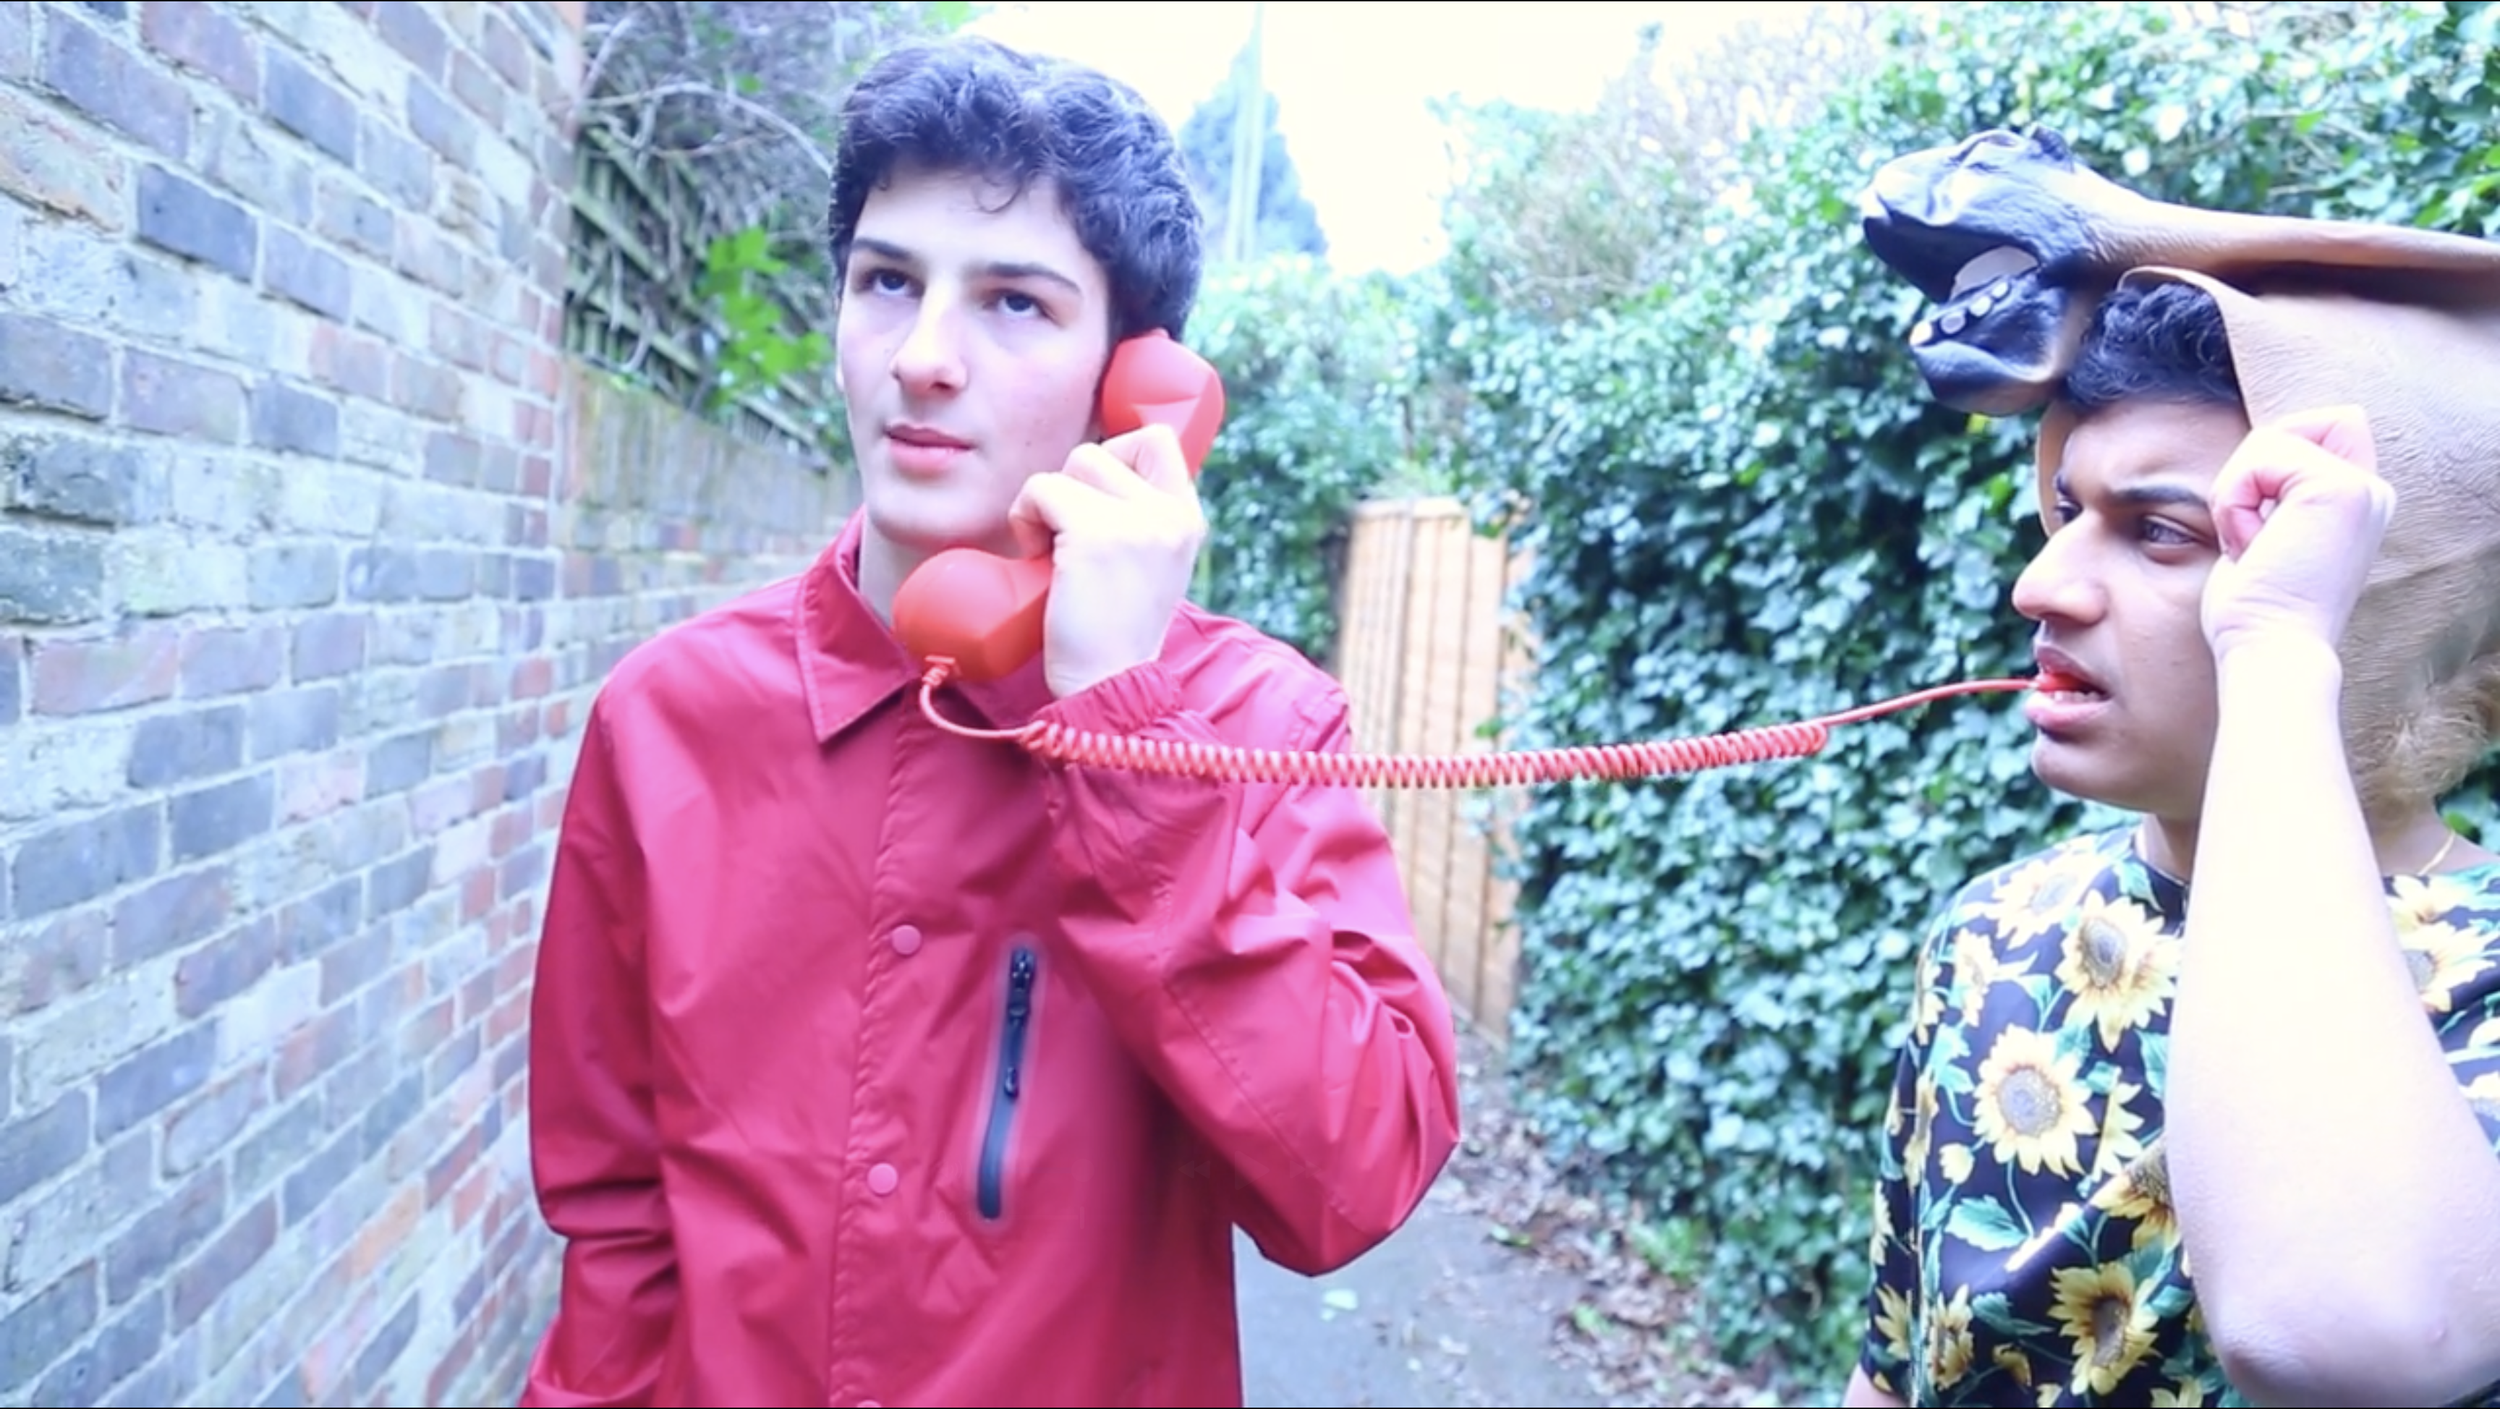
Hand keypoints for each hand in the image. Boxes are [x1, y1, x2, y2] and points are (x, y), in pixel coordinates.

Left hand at [1007, 424, 1206, 698]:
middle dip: (1073, 485)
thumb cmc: (1113, 631)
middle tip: (1069, 537)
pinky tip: (1037, 558)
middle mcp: (1171, 514)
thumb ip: (1143, 521)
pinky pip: (1041, 489)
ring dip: (1046, 501)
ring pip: (1073, 463)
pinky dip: (1025, 517)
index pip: (1158, 439)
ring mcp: (1138, 521)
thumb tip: (1102, 469)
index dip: (1117, 451)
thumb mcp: (1150, 566)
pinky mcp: (1096, 534)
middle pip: (1103, 449)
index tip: (1094, 493)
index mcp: (1188, 519)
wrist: (1108, 686)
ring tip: (1053, 551)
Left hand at [2200, 405, 2394, 663]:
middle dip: (2247, 475)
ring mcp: (2360, 487)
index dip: (2273, 455)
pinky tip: (2251, 545)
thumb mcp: (2265, 537)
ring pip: (2269, 438)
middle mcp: (2371, 491)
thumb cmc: (2255, 610)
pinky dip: (2235, 499)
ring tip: (2252, 545)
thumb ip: (2274, 494)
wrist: (2270, 649)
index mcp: (2358, 503)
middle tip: (2250, 537)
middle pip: (2289, 427)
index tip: (2258, 520)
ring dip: (2236, 493)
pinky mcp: (2338, 488)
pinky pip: (2260, 456)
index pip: (2324, 425)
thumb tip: (2251, 460)